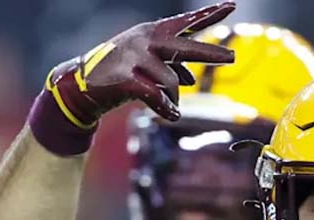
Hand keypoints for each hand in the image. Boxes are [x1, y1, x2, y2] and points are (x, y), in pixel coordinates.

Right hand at [30, 2, 236, 154]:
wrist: (80, 84)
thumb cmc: (119, 72)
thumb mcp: (147, 64)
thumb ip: (171, 68)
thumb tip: (192, 80)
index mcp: (153, 33)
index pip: (186, 23)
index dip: (209, 14)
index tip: (232, 5)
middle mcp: (145, 40)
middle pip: (186, 48)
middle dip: (211, 54)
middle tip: (233, 57)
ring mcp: (134, 57)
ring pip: (173, 83)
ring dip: (174, 98)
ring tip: (169, 105)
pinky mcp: (124, 77)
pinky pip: (157, 97)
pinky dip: (167, 108)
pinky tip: (172, 115)